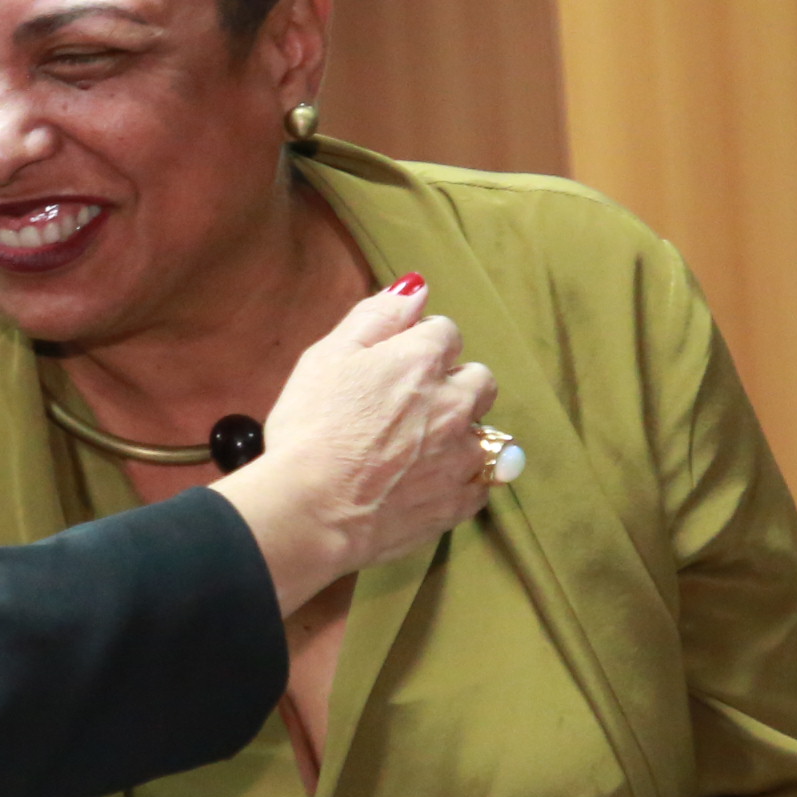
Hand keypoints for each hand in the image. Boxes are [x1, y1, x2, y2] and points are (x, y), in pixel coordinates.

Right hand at [207, 281, 499, 615]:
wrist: (310, 509)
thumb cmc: (309, 428)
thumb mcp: (327, 356)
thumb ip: (377, 316)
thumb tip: (416, 287)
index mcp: (421, 360)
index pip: (445, 332)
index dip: (419, 344)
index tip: (394, 364)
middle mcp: (453, 403)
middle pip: (480, 379)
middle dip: (456, 384)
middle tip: (413, 405)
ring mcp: (461, 457)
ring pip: (487, 433)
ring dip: (463, 434)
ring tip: (421, 450)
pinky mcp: (457, 503)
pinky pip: (481, 485)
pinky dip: (464, 481)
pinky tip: (431, 483)